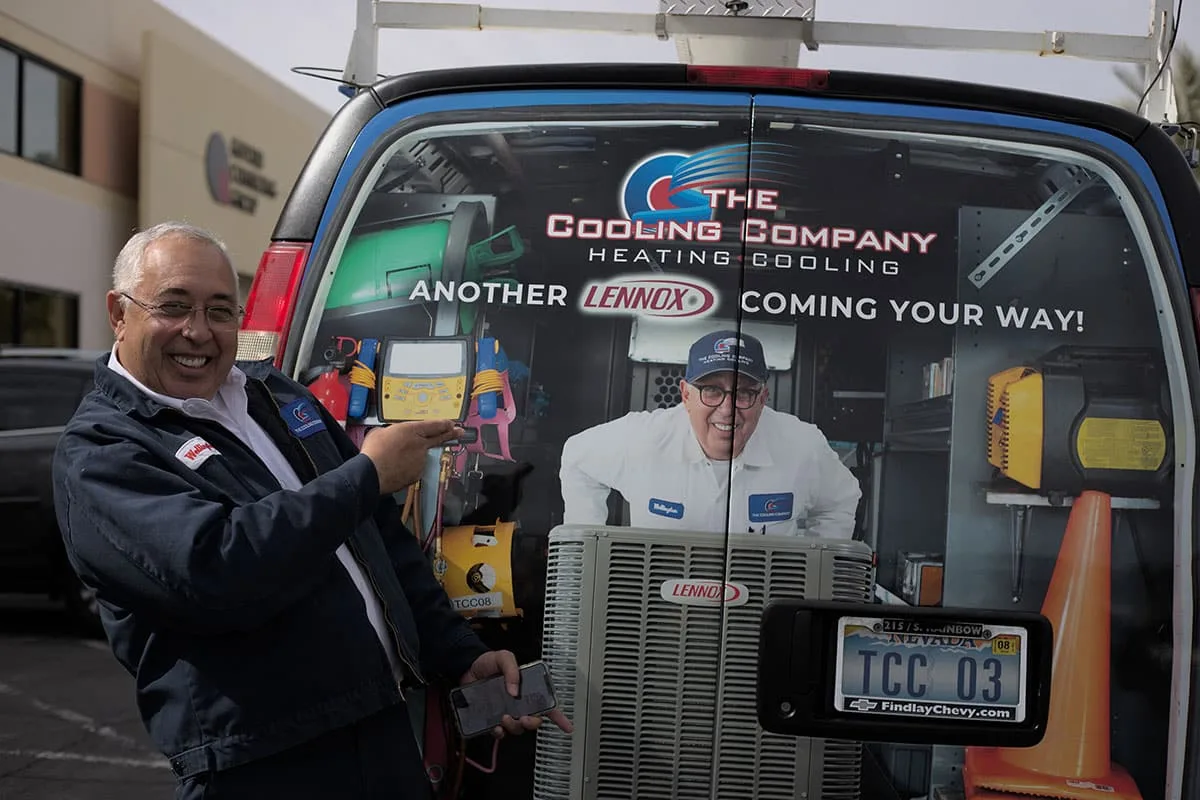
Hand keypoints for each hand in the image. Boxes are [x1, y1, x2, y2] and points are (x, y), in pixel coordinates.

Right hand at [360, 420, 462, 494]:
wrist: (371, 474)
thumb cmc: (373, 453)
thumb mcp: (379, 432)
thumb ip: (391, 431)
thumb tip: (391, 435)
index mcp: (412, 430)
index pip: (434, 425)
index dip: (445, 424)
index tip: (452, 424)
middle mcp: (421, 445)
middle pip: (439, 438)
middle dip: (452, 434)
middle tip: (459, 432)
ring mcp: (421, 460)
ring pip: (422, 456)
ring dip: (415, 456)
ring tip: (396, 459)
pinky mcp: (417, 474)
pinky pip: (415, 468)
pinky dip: (409, 468)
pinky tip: (397, 468)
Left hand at [459, 650, 573, 738]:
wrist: (465, 666)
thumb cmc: (487, 662)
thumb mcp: (503, 658)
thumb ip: (512, 670)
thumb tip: (514, 690)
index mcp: (526, 689)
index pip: (546, 704)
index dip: (558, 717)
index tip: (568, 727)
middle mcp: (518, 703)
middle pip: (533, 720)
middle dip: (532, 723)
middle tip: (524, 718)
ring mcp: (505, 711)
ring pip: (517, 728)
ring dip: (514, 726)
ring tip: (504, 717)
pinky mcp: (491, 718)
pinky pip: (498, 732)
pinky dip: (498, 733)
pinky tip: (495, 726)